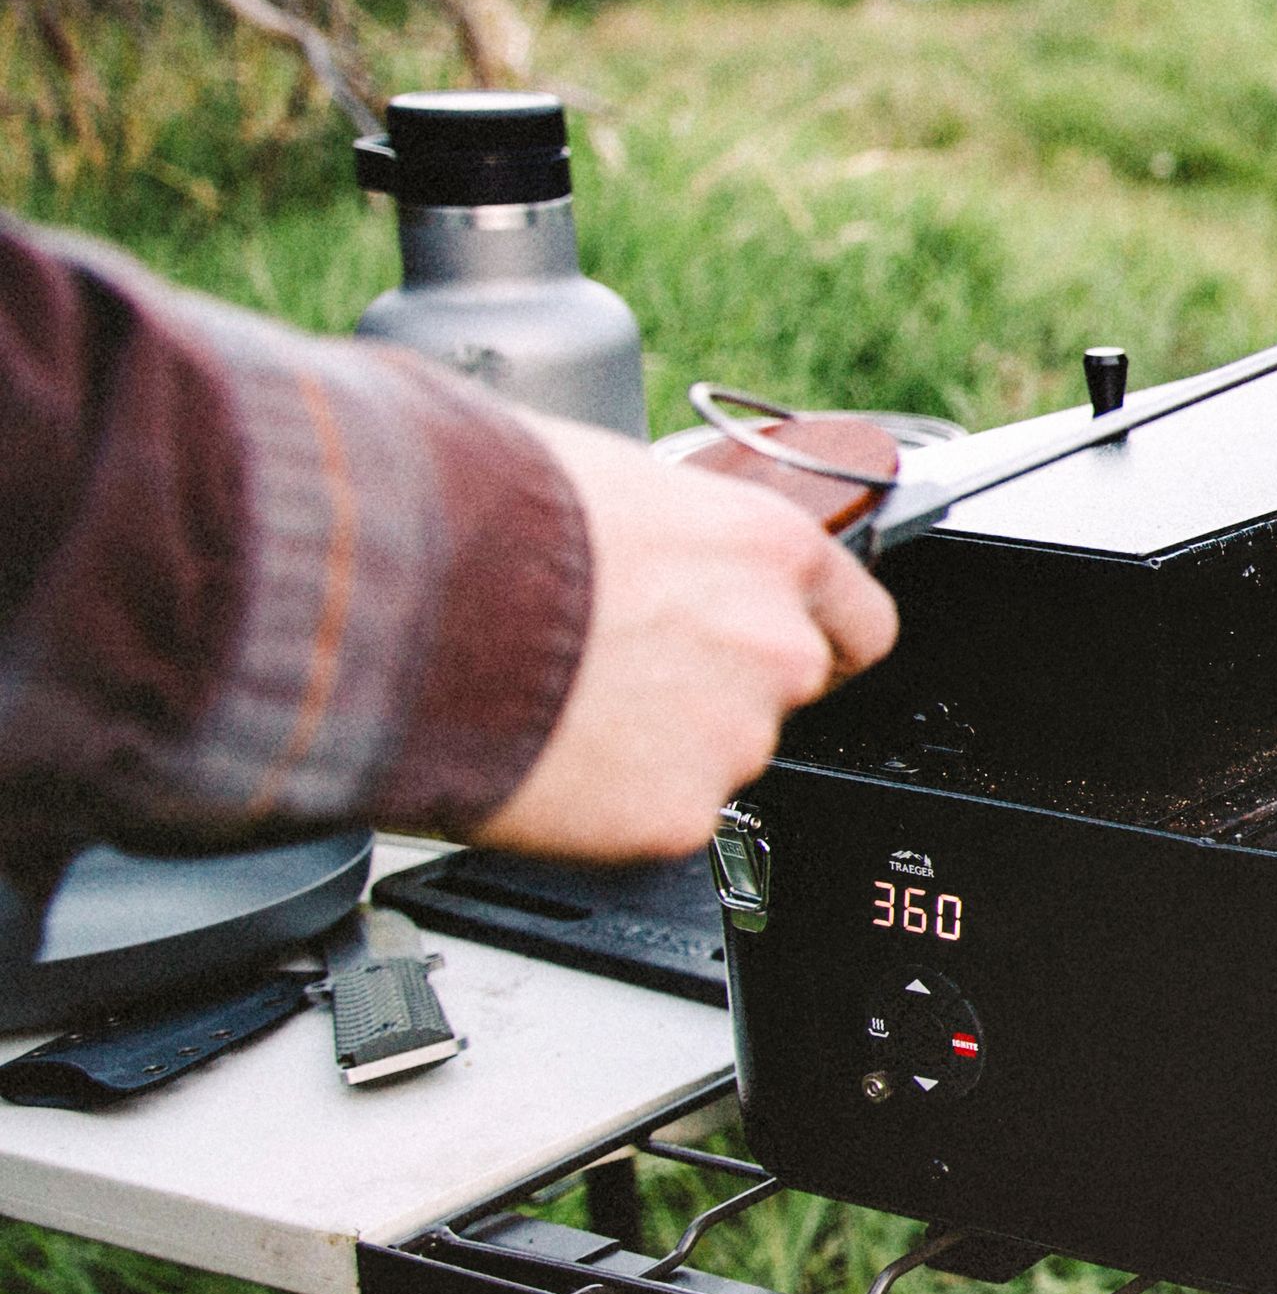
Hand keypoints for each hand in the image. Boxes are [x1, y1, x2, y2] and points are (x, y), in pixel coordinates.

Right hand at [476, 417, 897, 860]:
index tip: (785, 651)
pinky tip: (549, 757)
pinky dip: (608, 805)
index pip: (860, 621)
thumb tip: (647, 533)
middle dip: (716, 691)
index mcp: (772, 548)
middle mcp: (776, 645)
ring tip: (564, 706)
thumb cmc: (484, 516)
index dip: (818, 640)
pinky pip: (655, 817)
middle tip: (626, 676)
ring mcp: (734, 737)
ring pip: (714, 758)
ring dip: (657, 747)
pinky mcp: (676, 816)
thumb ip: (669, 529)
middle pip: (781, 692)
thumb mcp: (604, 476)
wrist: (400, 601)